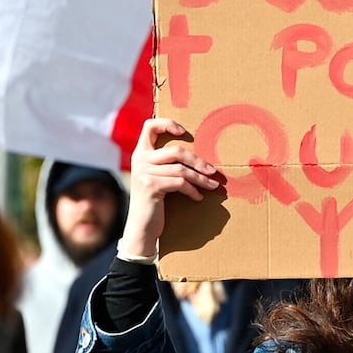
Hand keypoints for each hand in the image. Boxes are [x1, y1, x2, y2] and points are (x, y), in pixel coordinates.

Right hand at [119, 118, 217, 256]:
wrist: (141, 228)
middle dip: (198, 161)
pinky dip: (193, 190)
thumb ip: (164, 164)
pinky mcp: (151, 185)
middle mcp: (139, 159)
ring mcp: (143, 172)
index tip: (184, 132)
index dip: (167, 124)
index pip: (149, 126)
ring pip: (181, 169)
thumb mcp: (156, 178)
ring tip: (213, 186)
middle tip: (213, 171)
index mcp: (140, 153)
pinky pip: (180, 183)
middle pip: (176, 151)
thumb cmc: (154, 202)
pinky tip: (198, 197)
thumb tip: (197, 157)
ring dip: (201, 179)